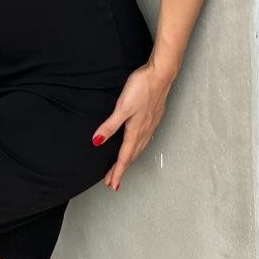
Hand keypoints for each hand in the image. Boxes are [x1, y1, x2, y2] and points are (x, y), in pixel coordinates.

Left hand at [91, 62, 172, 190]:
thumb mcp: (122, 107)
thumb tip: (97, 142)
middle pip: (132, 156)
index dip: (117, 172)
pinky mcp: (154, 118)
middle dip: (121, 169)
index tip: (111, 184)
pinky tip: (137, 145)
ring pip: (139, 149)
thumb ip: (110, 125)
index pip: (124, 157)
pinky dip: (137, 149)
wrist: (161, 74)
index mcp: (135, 131)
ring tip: (122, 167)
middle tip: (112, 180)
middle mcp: (144, 131)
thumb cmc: (141, 88)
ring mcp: (150, 125)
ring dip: (130, 160)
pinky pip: (144, 140)